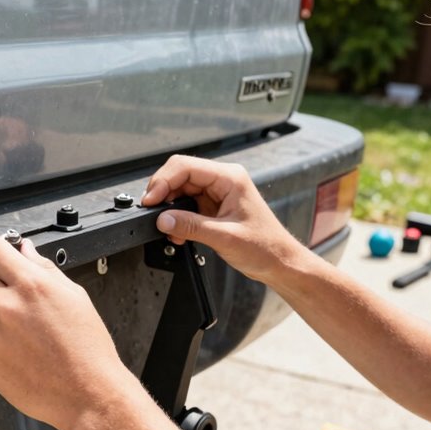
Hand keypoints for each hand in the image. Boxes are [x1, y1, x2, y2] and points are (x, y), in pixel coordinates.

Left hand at [0, 237, 130, 429]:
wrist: (87, 393)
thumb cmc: (87, 347)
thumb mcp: (75, 296)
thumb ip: (44, 268)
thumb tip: (25, 249)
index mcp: (31, 285)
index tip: (0, 259)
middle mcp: (6, 306)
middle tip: (11, 295)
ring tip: (18, 327)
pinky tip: (17, 348)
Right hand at [141, 155, 303, 282]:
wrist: (280, 262)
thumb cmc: (265, 247)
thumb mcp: (224, 237)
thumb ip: (191, 226)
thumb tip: (163, 219)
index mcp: (229, 178)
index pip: (185, 167)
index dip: (163, 181)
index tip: (150, 201)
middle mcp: (223, 181)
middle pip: (180, 176)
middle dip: (163, 195)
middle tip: (152, 214)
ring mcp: (218, 193)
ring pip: (181, 191)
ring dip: (170, 209)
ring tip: (168, 228)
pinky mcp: (214, 207)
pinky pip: (187, 206)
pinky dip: (178, 218)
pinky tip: (177, 233)